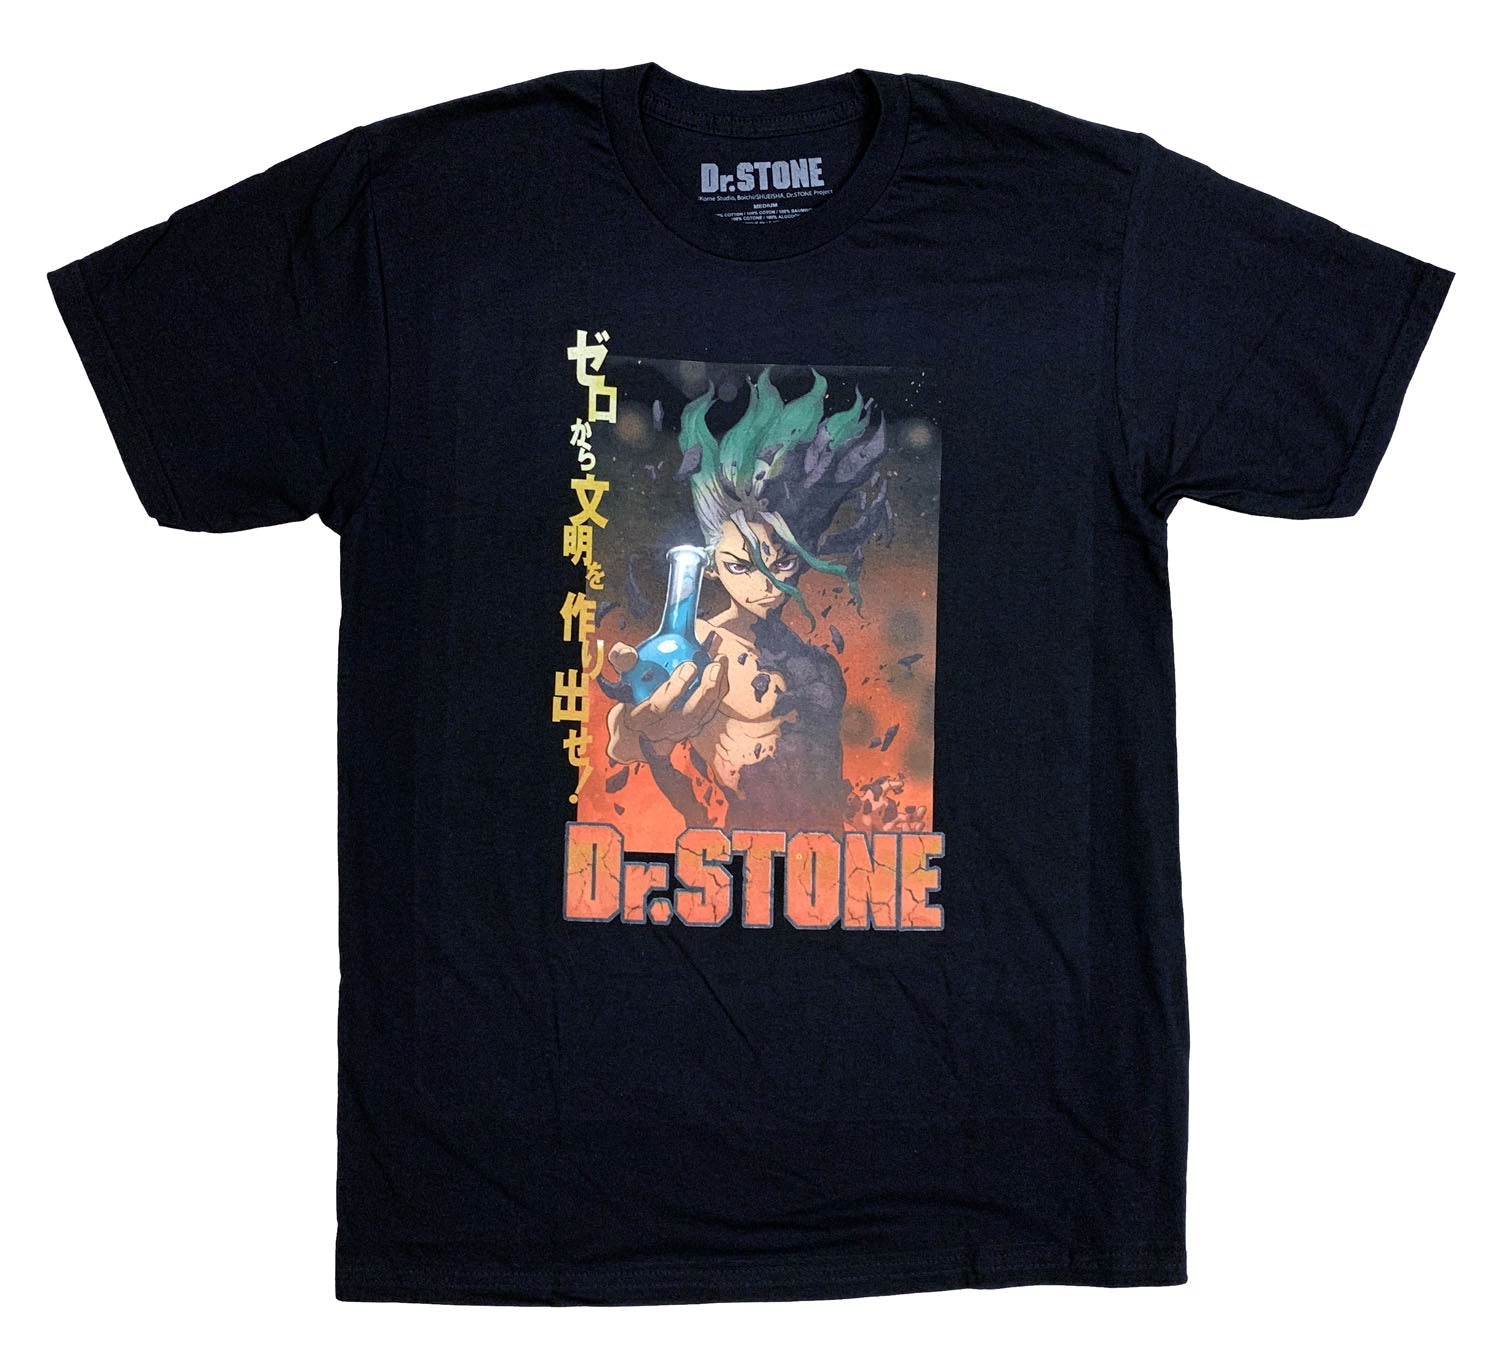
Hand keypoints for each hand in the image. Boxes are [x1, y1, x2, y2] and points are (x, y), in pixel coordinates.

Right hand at [605, 644, 728, 759]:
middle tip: (713, 665)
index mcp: (639, 717)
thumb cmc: (630, 694)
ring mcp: (677, 733)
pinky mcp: (690, 730)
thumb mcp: (623, 676)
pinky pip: (708, 713)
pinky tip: (721, 670)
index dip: (676, 688)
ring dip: (715, 689)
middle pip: (687, 715)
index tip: (689, 666)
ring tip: (720, 662)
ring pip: (702, 716)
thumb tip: (627, 652)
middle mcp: (660, 730)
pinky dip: (717, 692)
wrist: (635, 728)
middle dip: (704, 691)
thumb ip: (622, 661)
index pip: (658, 708)